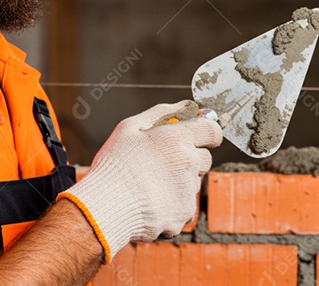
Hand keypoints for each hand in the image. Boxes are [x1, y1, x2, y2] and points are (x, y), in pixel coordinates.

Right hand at [58, 100, 221, 261]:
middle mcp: (188, 163)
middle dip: (189, 159)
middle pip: (204, 158)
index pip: (212, 130)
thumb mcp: (130, 128)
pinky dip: (172, 205)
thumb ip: (162, 113)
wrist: (105, 207)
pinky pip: (184, 206)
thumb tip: (187, 105)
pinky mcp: (185, 213)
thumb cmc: (114, 165)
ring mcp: (188, 190)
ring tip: (148, 186)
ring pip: (192, 183)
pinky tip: (150, 203)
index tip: (199, 136)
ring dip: (179, 183)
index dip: (207, 133)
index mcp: (177, 139)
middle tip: (162, 164)